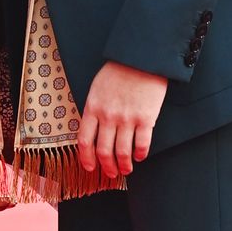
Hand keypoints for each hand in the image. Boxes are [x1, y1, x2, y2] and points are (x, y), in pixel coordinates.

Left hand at [78, 61, 167, 179]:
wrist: (141, 57)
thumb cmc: (119, 70)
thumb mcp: (97, 88)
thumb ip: (94, 109)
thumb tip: (94, 130)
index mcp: (92, 108)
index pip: (85, 142)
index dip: (87, 159)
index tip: (91, 168)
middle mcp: (108, 117)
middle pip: (104, 152)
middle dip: (107, 167)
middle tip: (111, 173)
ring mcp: (127, 119)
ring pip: (122, 153)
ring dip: (124, 166)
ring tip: (127, 169)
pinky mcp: (146, 118)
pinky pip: (142, 144)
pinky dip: (140, 154)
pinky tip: (140, 156)